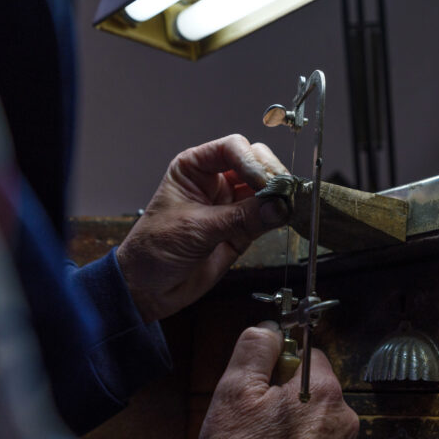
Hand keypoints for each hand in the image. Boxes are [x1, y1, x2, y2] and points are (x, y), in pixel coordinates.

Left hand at [116, 135, 289, 321]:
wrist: (149, 289)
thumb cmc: (154, 250)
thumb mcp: (196, 228)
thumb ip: (239, 217)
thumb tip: (277, 206)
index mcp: (194, 168)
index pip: (232, 149)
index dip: (251, 161)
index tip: (263, 183)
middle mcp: (215, 182)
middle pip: (255, 162)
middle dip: (270, 175)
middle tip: (282, 192)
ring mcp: (231, 205)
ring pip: (266, 189)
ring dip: (279, 195)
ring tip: (288, 205)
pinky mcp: (242, 230)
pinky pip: (268, 216)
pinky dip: (279, 216)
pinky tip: (285, 217)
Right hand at [194, 322, 359, 438]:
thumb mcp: (233, 392)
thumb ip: (255, 350)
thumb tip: (268, 330)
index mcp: (324, 393)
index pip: (310, 356)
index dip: (280, 366)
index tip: (260, 386)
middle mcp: (345, 425)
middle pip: (315, 396)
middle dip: (287, 404)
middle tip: (253, 425)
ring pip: (318, 433)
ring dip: (295, 437)